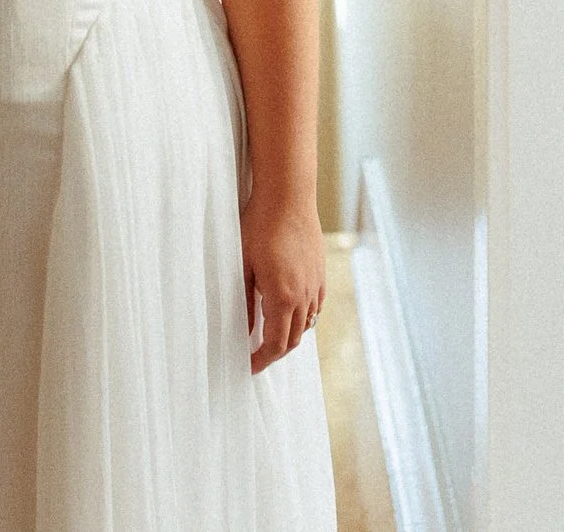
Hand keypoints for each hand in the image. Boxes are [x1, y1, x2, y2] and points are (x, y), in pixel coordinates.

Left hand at [240, 191, 325, 372]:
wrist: (288, 196)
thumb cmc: (259, 226)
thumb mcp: (242, 266)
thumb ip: (244, 303)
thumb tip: (245, 331)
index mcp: (282, 297)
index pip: (275, 344)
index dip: (262, 360)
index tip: (248, 367)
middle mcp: (303, 295)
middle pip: (293, 340)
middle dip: (275, 353)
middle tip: (256, 357)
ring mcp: (315, 284)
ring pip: (307, 325)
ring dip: (289, 336)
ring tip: (270, 337)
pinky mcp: (320, 272)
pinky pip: (315, 307)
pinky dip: (303, 318)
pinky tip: (290, 313)